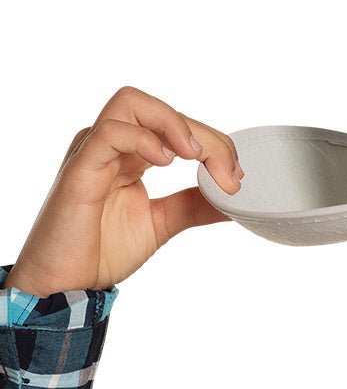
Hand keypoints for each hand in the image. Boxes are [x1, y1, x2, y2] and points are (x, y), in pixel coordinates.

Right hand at [2, 85, 243, 296]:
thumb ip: (195, 205)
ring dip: (175, 125)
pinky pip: (109, 133)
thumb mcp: (163, 222)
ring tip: (197, 157)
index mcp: (131, 154)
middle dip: (205, 136)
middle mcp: (112, 146)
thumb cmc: (103, 250)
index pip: (176, 126)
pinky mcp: (80, 169)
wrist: (69, 283)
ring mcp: (93, 152)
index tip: (235, 178)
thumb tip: (234, 198)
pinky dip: (143, 139)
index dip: (213, 145)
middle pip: (160, 109)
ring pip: (132, 104)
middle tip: (228, 173)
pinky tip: (166, 161)